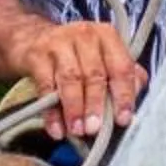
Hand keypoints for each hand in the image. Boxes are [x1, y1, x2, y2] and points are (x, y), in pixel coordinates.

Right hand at [10, 19, 145, 140]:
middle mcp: (85, 35)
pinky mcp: (36, 55)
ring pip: (70, 80)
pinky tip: (57, 128)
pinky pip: (45, 87)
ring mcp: (59, 43)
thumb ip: (123, 77)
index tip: (123, 119)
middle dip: (96, 105)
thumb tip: (133, 105)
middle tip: (95, 129)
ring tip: (77, 131)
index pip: (121, 67)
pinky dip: (51, 112)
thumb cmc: (76, 54)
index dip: (124, 95)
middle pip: (94, 74)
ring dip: (74, 109)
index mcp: (108, 37)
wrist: (32, 38)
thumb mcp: (103, 57)